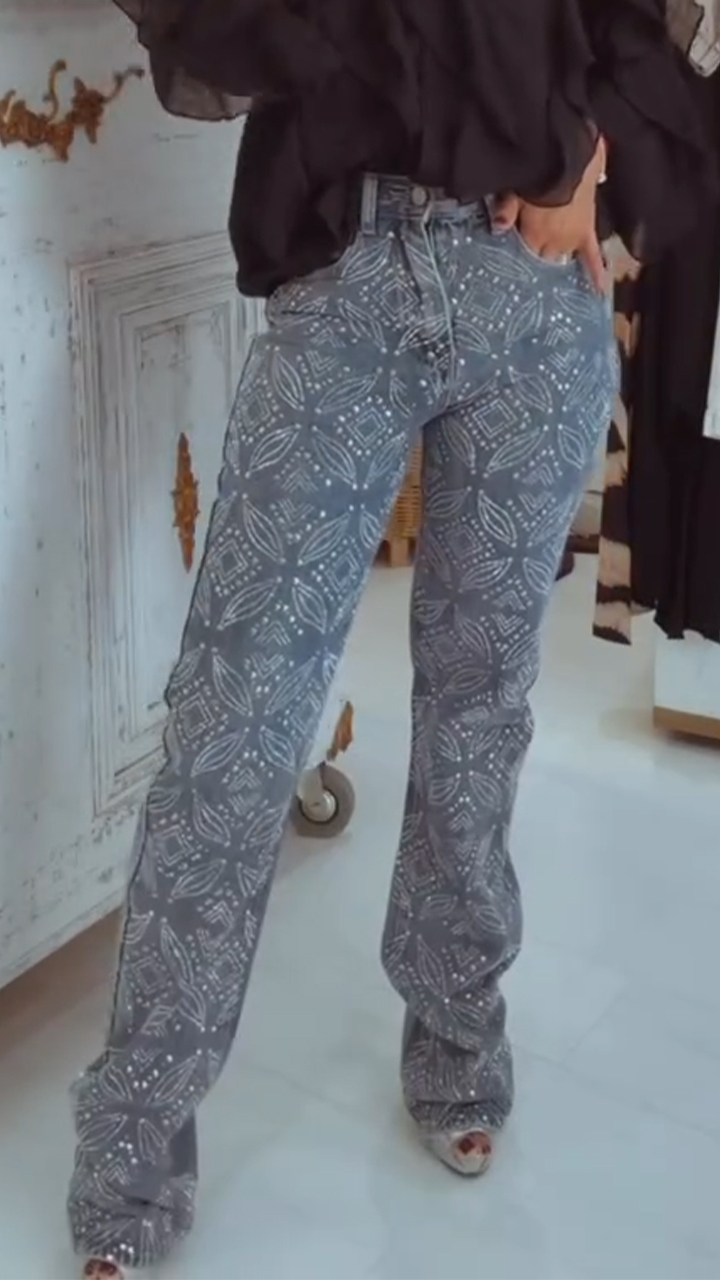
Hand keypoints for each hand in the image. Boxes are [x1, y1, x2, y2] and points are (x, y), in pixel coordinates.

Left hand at [492, 137, 607, 292]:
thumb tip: (496, 230)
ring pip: (562, 259)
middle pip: (542, 261)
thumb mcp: (517, 189)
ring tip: (555, 284)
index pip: (522, 256)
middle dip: (536, 264)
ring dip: (557, 263)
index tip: (512, 268)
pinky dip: (597, 272)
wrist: (572, 160)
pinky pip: (593, 255)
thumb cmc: (541, 172)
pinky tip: (599, 290)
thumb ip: (505, 210)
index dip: (518, 260)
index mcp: (533, 235)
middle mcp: (552, 243)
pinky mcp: (588, 231)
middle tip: (531, 275)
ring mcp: (571, 239)